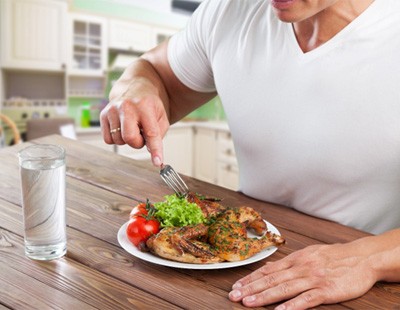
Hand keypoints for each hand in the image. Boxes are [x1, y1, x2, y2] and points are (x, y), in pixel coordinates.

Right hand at [100, 78, 169, 166]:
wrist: (135, 86)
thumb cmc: (150, 104)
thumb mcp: (161, 116)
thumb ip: (159, 135)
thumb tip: (151, 152)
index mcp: (145, 106)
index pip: (151, 132)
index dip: (155, 149)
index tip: (158, 162)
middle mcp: (126, 107)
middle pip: (130, 138)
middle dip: (138, 143)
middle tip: (142, 135)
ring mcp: (112, 110)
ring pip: (118, 141)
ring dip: (128, 140)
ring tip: (132, 127)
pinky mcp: (103, 115)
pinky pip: (108, 139)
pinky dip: (117, 138)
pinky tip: (122, 128)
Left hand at [229, 243, 376, 308]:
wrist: (362, 257)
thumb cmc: (334, 256)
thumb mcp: (309, 253)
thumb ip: (289, 262)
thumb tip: (269, 267)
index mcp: (296, 258)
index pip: (268, 269)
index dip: (251, 278)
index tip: (236, 285)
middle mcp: (301, 267)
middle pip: (271, 279)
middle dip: (251, 288)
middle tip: (234, 296)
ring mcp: (313, 279)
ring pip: (284, 288)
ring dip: (264, 296)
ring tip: (249, 303)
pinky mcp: (327, 290)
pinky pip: (307, 299)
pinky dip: (292, 306)